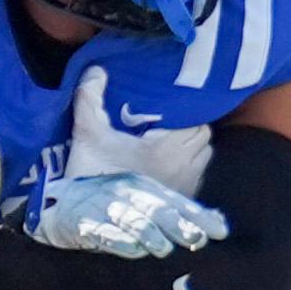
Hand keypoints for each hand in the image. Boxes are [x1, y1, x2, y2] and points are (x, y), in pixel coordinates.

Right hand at [32, 170, 225, 260]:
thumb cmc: (109, 206)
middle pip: (158, 210)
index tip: (221, 231)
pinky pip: (103, 233)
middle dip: (178, 224)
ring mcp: (105, 207)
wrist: (59, 207)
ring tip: (164, 249)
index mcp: (144, 187)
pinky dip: (118, 241)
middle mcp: (126, 194)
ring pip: (132, 221)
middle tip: (196, 240)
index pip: (178, 202)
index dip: (199, 216)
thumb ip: (178, 212)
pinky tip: (132, 250)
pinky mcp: (84, 222)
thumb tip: (218, 222)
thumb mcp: (143, 203)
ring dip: (149, 235)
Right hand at [65, 67, 212, 194]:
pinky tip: (166, 167)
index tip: (171, 110)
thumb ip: (90, 98)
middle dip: (190, 130)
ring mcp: (184, 189)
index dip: (187, 115)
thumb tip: (96, 69)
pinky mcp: (179, 205)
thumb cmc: (89, 174)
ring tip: (168, 145)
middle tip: (168, 124)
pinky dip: (188, 171)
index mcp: (168, 149)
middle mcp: (184, 170)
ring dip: (191, 151)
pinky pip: (197, 181)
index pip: (198, 124)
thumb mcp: (87, 133)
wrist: (87, 220)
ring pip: (203, 161)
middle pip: (203, 140)